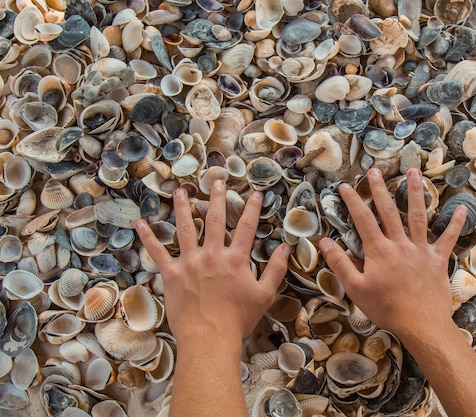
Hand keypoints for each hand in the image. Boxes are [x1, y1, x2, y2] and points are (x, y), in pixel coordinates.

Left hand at [135, 181, 290, 341]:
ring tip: (180, 192)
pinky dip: (148, 238)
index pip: (246, 227)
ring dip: (182, 208)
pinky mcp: (172, 275)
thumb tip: (285, 248)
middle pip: (214, 220)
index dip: (252, 208)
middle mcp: (212, 255)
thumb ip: (276, 270)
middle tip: (216, 181)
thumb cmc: (238, 319)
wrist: (210, 338)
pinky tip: (140, 223)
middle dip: (216, 198)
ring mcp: (190, 263)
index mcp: (235, 260)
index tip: (255, 194)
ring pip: (185, 228)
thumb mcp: (265, 295)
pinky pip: (157, 253)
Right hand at [319, 168, 466, 337]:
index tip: (344, 186)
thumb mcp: (356, 289)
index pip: (363, 219)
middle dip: (380, 189)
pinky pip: (447, 239)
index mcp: (378, 250)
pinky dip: (455, 224)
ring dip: (415, 193)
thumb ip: (340, 264)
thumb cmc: (386, 308)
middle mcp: (400, 244)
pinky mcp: (438, 260)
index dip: (353, 201)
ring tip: (413, 172)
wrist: (421, 324)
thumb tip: (326, 242)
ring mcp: (421, 250)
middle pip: (388, 211)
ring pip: (417, 216)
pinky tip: (462, 208)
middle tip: (374, 171)